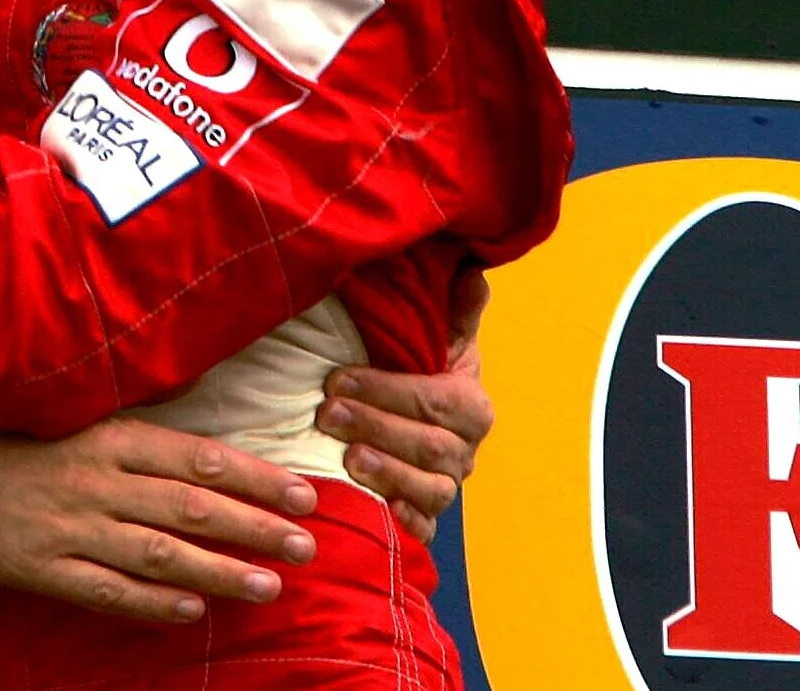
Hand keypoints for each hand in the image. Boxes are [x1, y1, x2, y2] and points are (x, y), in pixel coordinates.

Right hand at [0, 416, 318, 625]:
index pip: (199, 456)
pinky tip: (192, 613)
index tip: (302, 493)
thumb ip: (137, 435)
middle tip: (306, 546)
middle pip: (191, 507)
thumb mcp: (75, 420)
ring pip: (159, 554)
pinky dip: (152, 604)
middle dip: (254, 528)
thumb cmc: (8, 441)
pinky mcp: (42, 569)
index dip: (255, 477)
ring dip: (218, 572)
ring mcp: (70, 528)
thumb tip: (209, 450)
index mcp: (107, 436)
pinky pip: (107, 590)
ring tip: (267, 586)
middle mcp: (96, 481)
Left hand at [316, 267, 494, 541]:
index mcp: (470, 405)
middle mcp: (465, 450)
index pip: (433, 399)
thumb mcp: (439, 338)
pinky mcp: (427, 517)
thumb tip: (471, 271)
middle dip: (377, 427)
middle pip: (428, 445)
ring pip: (429, 489)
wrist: (416, 425)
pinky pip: (425, 528)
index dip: (386, 391)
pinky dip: (406, 522)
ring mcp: (447, 486)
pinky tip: (382, 514)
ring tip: (347, 459)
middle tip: (328, 413)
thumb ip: (456, 310)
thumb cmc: (419, 373)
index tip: (338, 380)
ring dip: (388, 475)